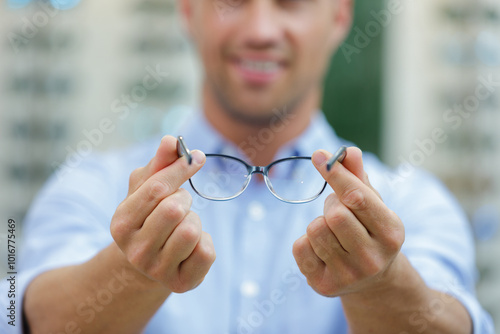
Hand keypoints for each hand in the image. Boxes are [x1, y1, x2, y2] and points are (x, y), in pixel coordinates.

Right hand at [110, 136, 215, 292]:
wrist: (148, 262)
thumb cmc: (149, 216)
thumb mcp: (146, 188)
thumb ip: (159, 163)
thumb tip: (171, 140)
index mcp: (121, 223)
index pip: (156, 188)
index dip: (181, 168)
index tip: (197, 156)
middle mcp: (135, 251)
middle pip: (175, 208)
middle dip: (184, 198)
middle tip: (179, 204)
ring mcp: (157, 270)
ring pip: (192, 230)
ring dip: (194, 220)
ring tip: (182, 225)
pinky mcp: (182, 283)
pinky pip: (207, 251)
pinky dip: (205, 241)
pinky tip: (191, 245)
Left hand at [292, 147, 404, 296]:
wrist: (373, 280)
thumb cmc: (369, 229)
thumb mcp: (372, 203)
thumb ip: (359, 176)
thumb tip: (348, 152)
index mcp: (391, 233)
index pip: (357, 197)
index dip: (336, 173)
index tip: (318, 155)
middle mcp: (372, 258)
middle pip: (335, 214)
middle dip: (331, 204)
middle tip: (338, 209)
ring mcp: (348, 275)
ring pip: (315, 229)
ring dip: (318, 222)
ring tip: (332, 230)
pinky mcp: (324, 285)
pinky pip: (300, 247)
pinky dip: (306, 240)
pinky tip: (322, 248)